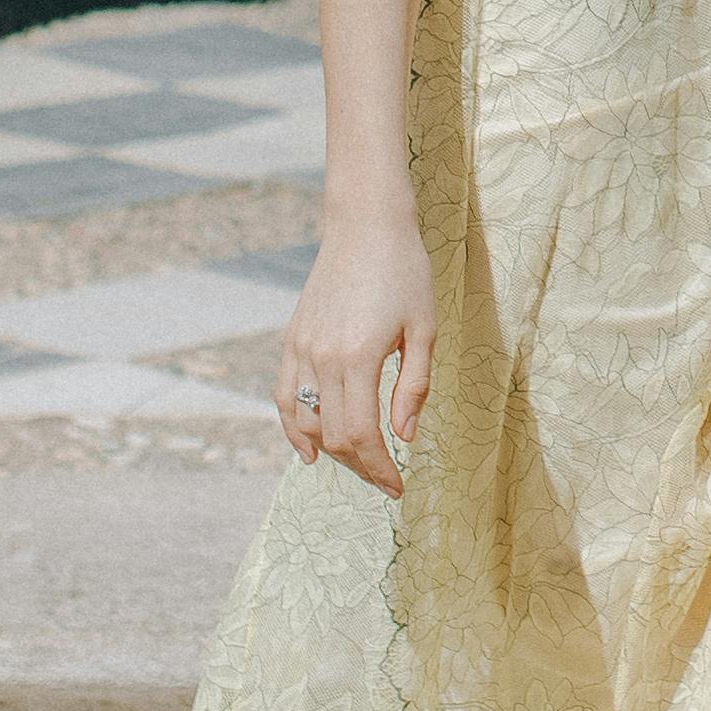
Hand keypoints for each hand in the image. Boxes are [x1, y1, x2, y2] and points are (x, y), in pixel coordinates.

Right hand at [277, 205, 431, 496]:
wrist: (366, 225)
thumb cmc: (405, 272)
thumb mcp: (424, 329)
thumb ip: (413, 387)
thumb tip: (405, 437)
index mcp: (358, 358)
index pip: (363, 435)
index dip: (380, 469)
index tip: (398, 486)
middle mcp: (322, 358)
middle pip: (333, 436)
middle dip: (360, 466)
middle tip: (385, 478)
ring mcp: (301, 349)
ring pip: (305, 422)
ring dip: (329, 451)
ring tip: (357, 464)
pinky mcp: (292, 339)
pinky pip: (285, 396)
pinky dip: (294, 427)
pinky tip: (308, 449)